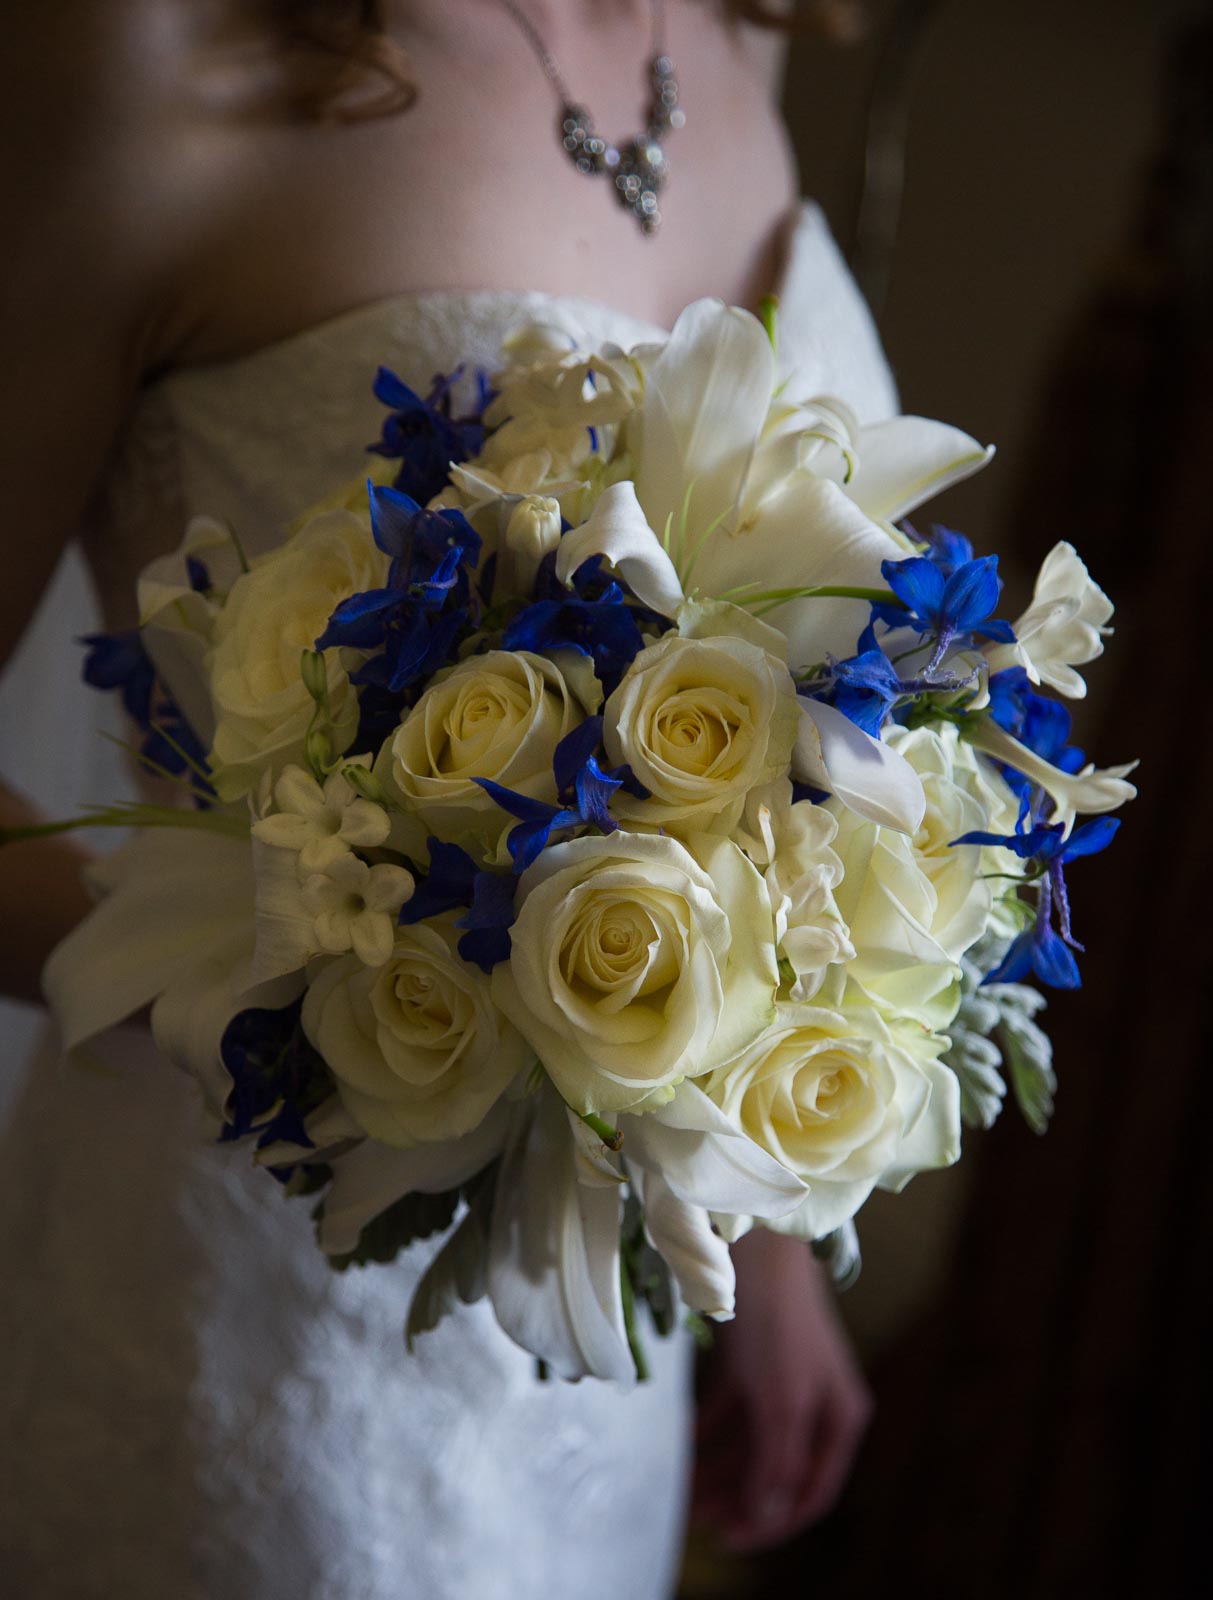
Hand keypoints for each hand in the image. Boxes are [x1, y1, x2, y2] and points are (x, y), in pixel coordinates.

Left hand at [692, 1227, 872, 1551]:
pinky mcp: (754, 1363)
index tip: (729, 1541)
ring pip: (749, 1443)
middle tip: (693, 1520)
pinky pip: (731, 1413)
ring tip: (680, 1493)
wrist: (757, 1246)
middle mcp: (816, 1405)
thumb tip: (766, 1515)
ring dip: (717, 1470)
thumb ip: (776, 1460)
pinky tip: (679, 1448)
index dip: (772, 1522)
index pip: (811, 1491)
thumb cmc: (779, 1323)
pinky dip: (708, 1433)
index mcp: (839, 1419)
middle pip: (774, 1469)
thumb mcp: (781, 1401)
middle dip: (735, 1497)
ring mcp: (784, 1383)